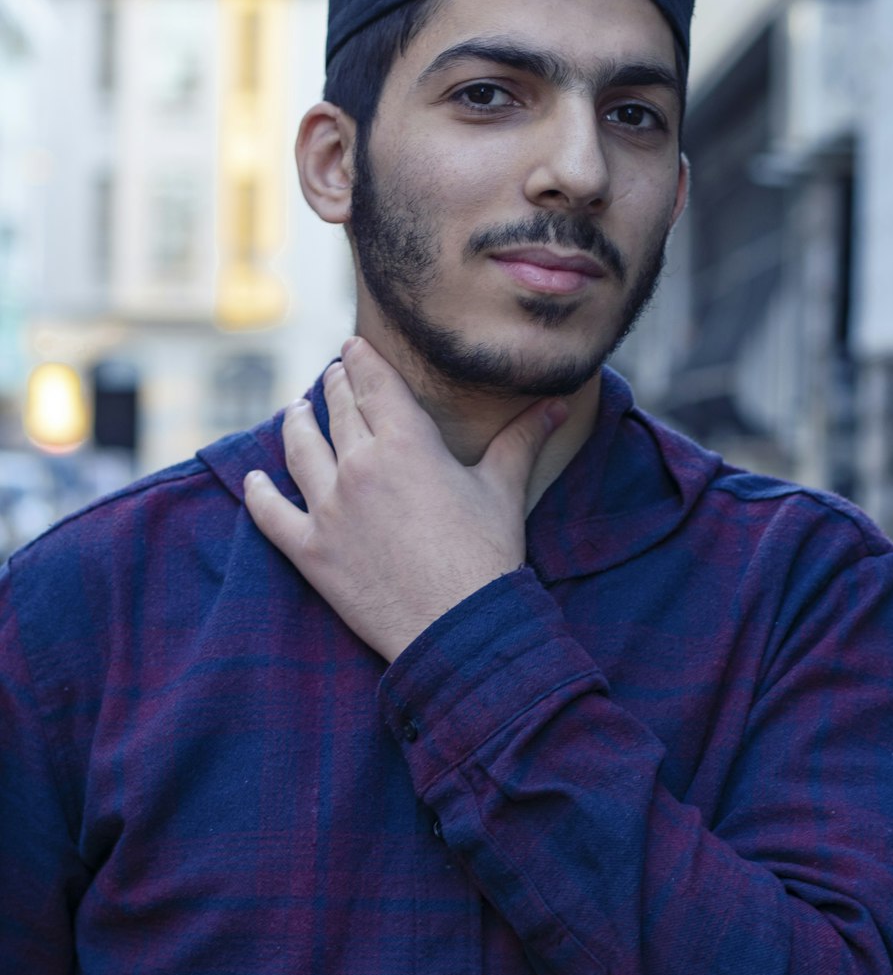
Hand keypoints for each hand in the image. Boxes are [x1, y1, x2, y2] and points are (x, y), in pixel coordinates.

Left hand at [243, 338, 565, 661]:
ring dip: (296, 424)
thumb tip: (558, 403)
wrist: (459, 628)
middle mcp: (358, 467)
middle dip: (332, 386)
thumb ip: (523, 439)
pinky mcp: (311, 553)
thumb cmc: (487, 557)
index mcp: (405, 443)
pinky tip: (252, 481)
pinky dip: (258, 495)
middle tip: (331, 374)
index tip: (352, 347)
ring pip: (299, 450)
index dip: (360, 360)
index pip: (373, 383)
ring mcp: (328, 509)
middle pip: (336, 411)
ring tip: (295, 411)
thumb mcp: (504, 490)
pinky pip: (272, 514)